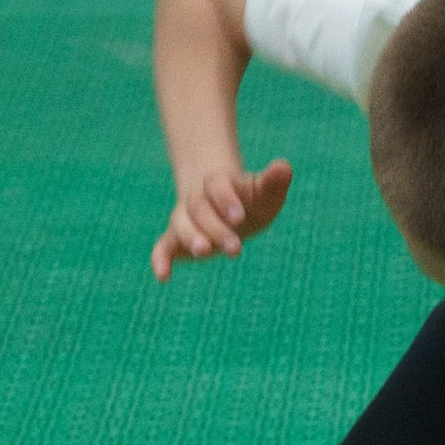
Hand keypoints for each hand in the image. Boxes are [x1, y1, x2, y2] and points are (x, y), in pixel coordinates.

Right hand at [151, 157, 292, 279]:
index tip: (240, 217)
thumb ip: (273, 182)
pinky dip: (160, 260)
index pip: (217, 186)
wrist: (228, 210)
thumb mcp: (265, 193)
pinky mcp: (175, 241)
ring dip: (191, 238)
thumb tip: (284, 167)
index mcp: (219, 184)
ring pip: (180, 224)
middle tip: (236, 249)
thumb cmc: (250, 202)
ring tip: (205, 252)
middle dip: (216, 228)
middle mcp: (197, 200)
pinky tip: (163, 277)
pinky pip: (162, 248)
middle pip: (200, 208)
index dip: (225, 200)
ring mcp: (184, 220)